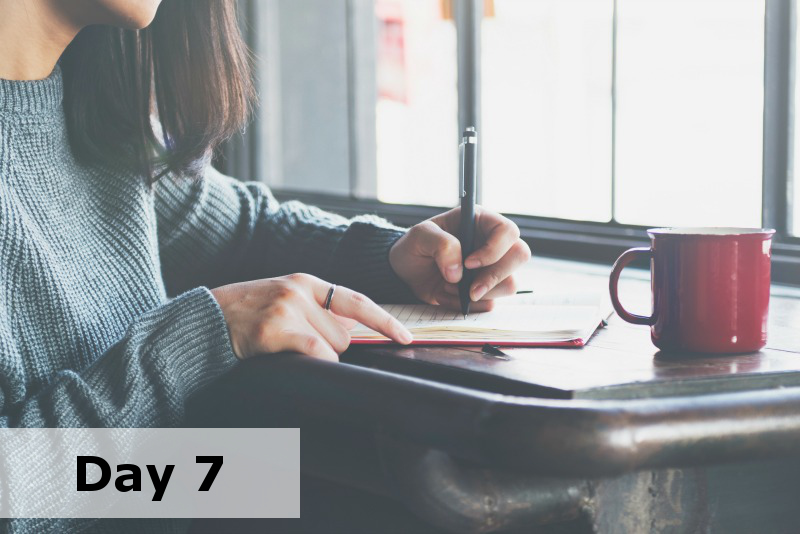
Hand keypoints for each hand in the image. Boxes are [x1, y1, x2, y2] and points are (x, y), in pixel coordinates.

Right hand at [210, 273, 412, 360]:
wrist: (205, 320)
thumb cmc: (245, 315)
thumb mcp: (283, 300)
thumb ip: (316, 311)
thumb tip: (351, 333)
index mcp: (306, 282)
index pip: (356, 301)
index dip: (384, 320)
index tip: (406, 337)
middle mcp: (300, 291)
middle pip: (344, 334)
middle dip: (329, 348)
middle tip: (295, 345)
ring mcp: (287, 309)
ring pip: (332, 348)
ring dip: (316, 357)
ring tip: (283, 348)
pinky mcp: (275, 330)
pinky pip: (316, 353)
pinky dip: (316, 364)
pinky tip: (294, 361)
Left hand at [389, 206, 530, 310]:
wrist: (405, 271)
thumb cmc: (415, 246)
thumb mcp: (420, 237)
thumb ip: (441, 245)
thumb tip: (459, 272)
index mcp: (481, 222)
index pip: (507, 231)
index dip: (494, 250)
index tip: (469, 264)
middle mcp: (493, 244)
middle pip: (520, 256)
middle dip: (495, 277)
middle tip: (469, 289)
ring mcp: (492, 268)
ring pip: (510, 284)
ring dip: (478, 293)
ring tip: (447, 288)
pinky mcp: (485, 290)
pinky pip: (491, 303)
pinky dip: (467, 305)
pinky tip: (446, 296)